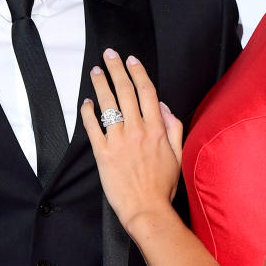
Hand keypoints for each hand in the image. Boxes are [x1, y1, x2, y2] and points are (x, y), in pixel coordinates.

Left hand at [81, 51, 183, 232]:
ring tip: (96, 72)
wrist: (147, 209)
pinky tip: (86, 103)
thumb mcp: (178, 156)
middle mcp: (137, 131)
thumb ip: (174, 129)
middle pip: (125, 91)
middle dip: (116, 69)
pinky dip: (88, 112)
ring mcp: (119, 141)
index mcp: (157, 130)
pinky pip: (93, 127)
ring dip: (101, 84)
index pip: (147, 92)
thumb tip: (165, 108)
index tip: (131, 60)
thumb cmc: (163, 187)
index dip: (138, 73)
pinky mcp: (103, 153)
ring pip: (108, 104)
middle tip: (109, 55)